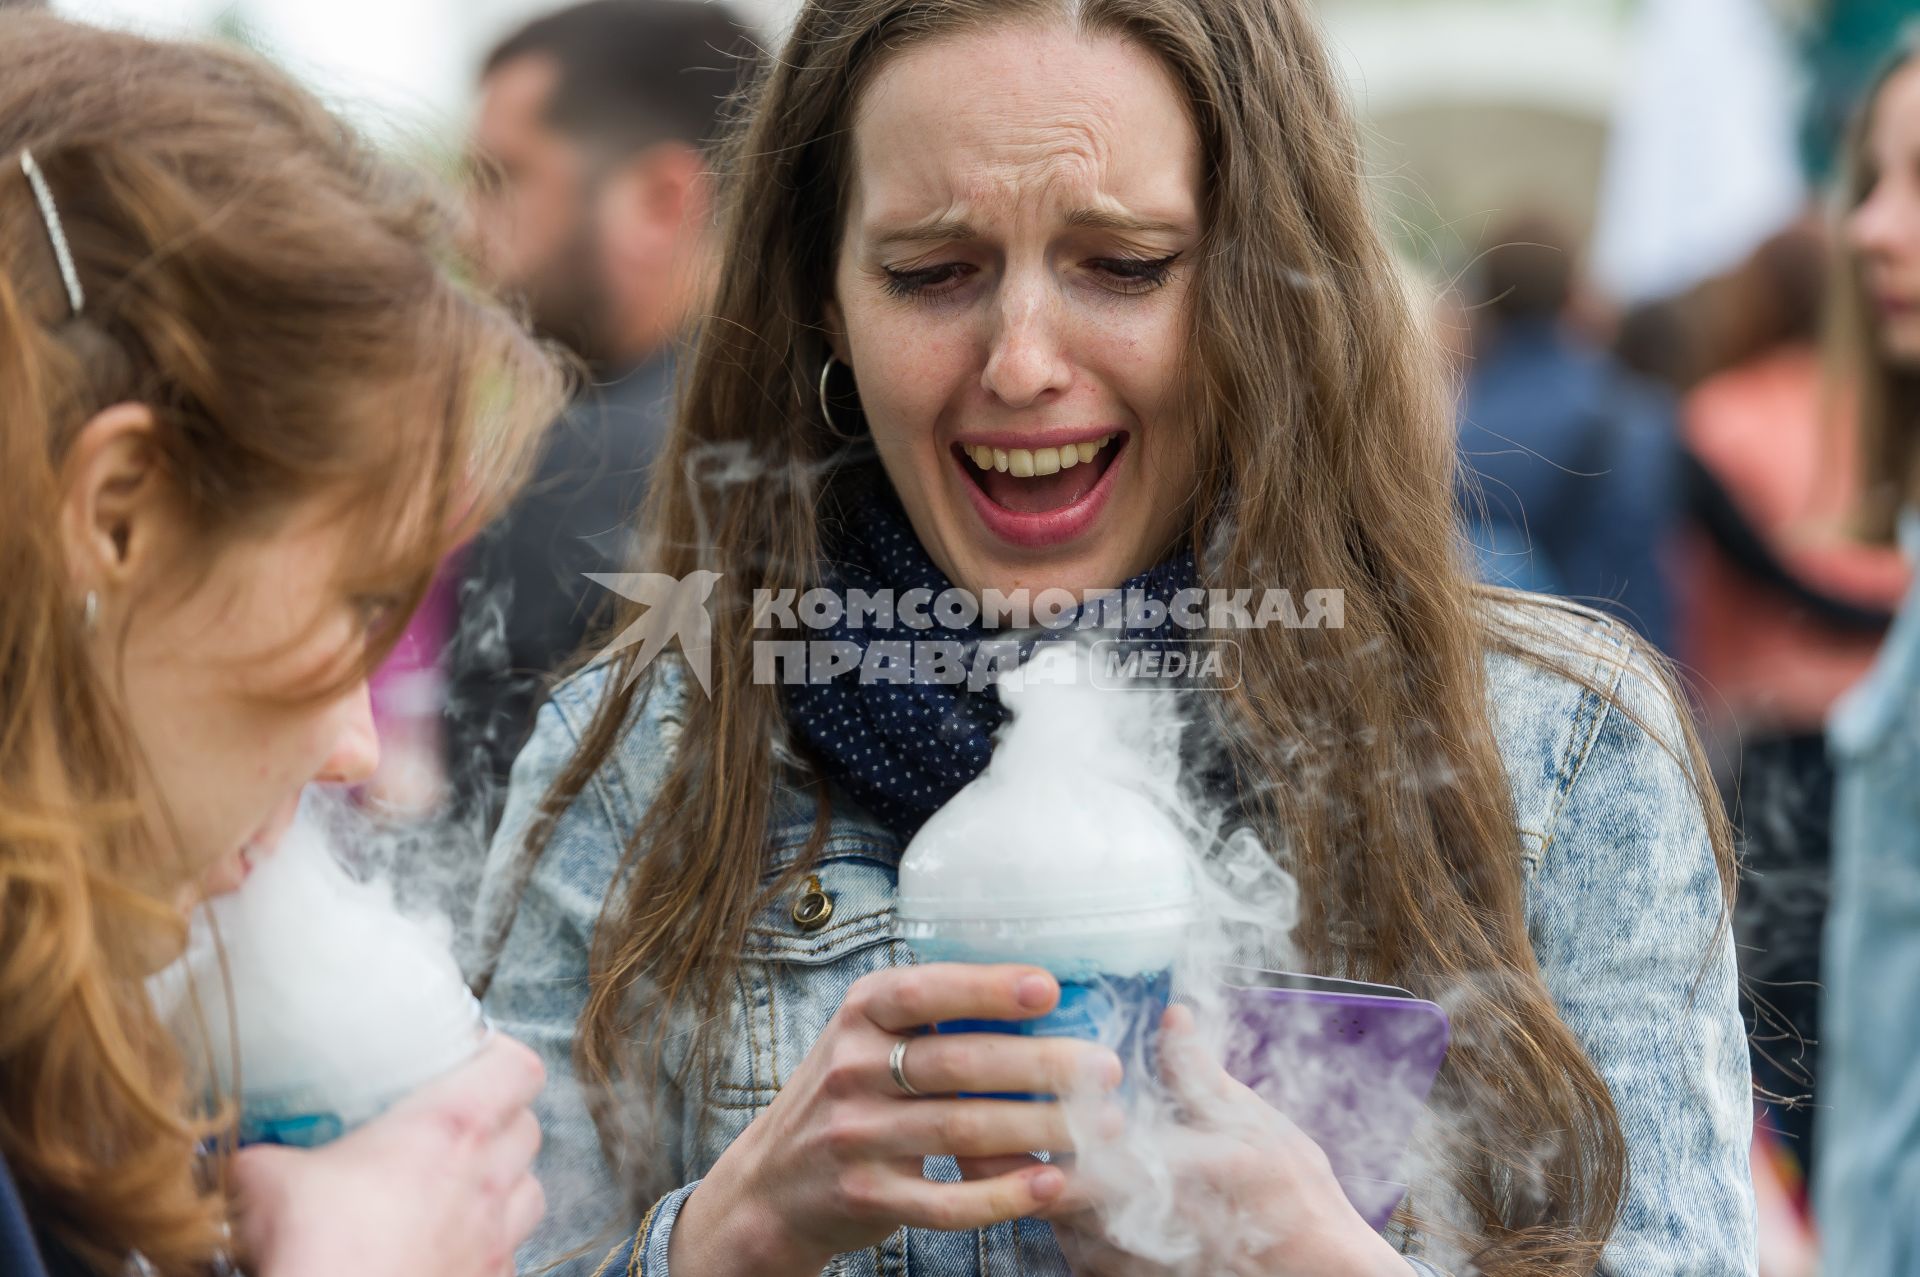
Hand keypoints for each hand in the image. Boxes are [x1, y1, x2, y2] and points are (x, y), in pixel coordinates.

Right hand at [230, 1033, 546, 1276]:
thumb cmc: (318, 1251)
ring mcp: (496, 1236)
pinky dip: (492, 1241)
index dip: (500, 1057)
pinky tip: (453, 1242)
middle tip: (465, 1123)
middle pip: (529, 1126)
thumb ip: (267, 1153)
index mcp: (450, 1129)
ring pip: (531, 1190)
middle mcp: (487, 1179)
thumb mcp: (269, 1181)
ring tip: (468, 1183)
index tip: (474, 1057)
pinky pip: (512, 1249)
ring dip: (507, 1181)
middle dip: (503, 1119)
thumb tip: (246, 1153)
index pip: (516, 1068)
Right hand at [669, 964, 1123, 1276]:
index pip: (925, 991)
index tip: (1050, 988)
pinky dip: (1003, 1195)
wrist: (773, 1185)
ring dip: (1040, 1128)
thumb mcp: (868, 1039)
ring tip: (1100, 1125)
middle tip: (1105, 1068)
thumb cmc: (849, 1097)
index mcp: (859, 1014)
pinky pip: (945, 1200)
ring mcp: (854, 1134)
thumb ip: (932, 1019)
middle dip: (1042, 1065)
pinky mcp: (866, 1195)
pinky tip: (1048, 1185)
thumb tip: (1046, 995)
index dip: (988, 988)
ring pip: (961, 1131)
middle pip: (959, 1063)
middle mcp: (850, 1067)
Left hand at [963, 1006, 1404, 1276]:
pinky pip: (1076, 1256)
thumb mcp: (1251, 1124)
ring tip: (1029, 1151)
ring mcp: (1122, 1266)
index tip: (1004, 1085)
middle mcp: (1126, 1227)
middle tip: (994, 1115)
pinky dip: (1067, 1225)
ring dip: (1037, 1190)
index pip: (1057, 1152)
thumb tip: (1172, 1017)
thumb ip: (1198, 1073)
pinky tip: (1073, 1199)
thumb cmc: (1294, 1204)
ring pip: (1050, 1226)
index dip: (1022, 1119)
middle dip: (1013, 1153)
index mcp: (1151, 1174)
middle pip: (1036, 1193)